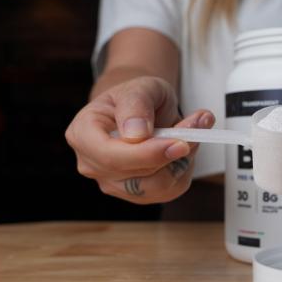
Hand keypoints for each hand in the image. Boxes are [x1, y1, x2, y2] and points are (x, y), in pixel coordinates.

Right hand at [65, 76, 214, 203]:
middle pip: (136, 174)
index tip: (178, 141)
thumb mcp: (138, 87)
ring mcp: (114, 184)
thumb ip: (136, 104)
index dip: (146, 153)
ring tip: (194, 129)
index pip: (110, 156)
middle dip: (173, 151)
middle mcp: (93, 165)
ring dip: (183, 160)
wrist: (140, 109)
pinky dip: (184, 168)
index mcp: (82, 134)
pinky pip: (168, 190)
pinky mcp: (138, 194)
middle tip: (199, 123)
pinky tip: (185, 146)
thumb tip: (136, 134)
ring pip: (156, 186)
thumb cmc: (135, 98)